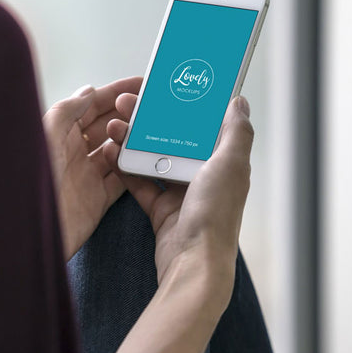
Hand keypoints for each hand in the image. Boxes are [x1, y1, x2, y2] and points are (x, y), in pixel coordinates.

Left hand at [43, 77, 142, 259]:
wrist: (27, 231)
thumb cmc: (29, 181)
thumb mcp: (46, 134)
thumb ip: (68, 110)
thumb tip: (88, 91)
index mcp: (59, 132)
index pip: (92, 106)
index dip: (116, 93)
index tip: (141, 84)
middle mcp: (73, 152)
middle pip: (107, 126)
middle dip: (129, 114)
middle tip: (155, 106)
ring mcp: (86, 175)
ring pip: (118, 151)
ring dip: (134, 140)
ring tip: (155, 129)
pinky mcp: (97, 200)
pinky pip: (122, 180)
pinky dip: (135, 170)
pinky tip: (148, 159)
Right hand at [104, 93, 253, 305]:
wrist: (191, 263)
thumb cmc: (214, 216)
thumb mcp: (229, 165)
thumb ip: (236, 132)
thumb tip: (239, 101)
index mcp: (224, 163)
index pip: (204, 126)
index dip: (185, 107)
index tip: (165, 89)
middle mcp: (204, 177)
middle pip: (174, 139)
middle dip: (151, 120)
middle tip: (128, 103)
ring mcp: (182, 193)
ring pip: (154, 157)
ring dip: (134, 140)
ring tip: (115, 125)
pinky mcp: (161, 209)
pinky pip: (141, 182)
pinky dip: (126, 167)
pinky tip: (112, 152)